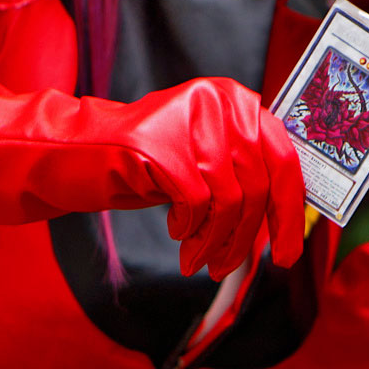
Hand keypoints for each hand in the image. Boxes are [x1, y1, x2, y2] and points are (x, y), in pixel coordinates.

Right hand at [140, 77, 305, 279]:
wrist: (78, 150)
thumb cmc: (149, 161)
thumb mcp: (206, 156)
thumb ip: (244, 172)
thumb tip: (283, 222)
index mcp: (238, 101)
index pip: (284, 161)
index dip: (290, 213)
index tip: (287, 253)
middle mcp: (221, 102)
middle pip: (258, 185)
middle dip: (245, 238)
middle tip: (227, 267)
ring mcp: (192, 120)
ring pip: (229, 200)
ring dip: (214, 242)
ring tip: (195, 258)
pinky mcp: (162, 145)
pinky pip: (196, 204)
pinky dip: (189, 228)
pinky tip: (176, 230)